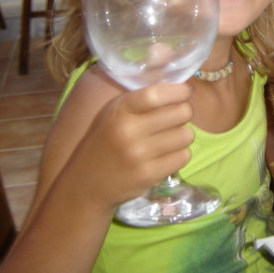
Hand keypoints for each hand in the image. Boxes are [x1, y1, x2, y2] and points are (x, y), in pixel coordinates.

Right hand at [68, 82, 194, 208]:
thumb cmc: (106, 142)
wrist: (87, 184)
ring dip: (182, 136)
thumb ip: (143, 100)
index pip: (158, 94)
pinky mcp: (149, 175)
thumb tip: (182, 88)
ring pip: (186, 135)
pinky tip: (166, 155)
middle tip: (177, 118)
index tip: (186, 91)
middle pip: (181, 113)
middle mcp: (129, 131)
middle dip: (184, 113)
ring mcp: (140, 155)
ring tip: (169, 139)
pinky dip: (179, 154)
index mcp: (120, 110)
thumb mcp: (115, 114)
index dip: (179, 91)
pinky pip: (183, 156)